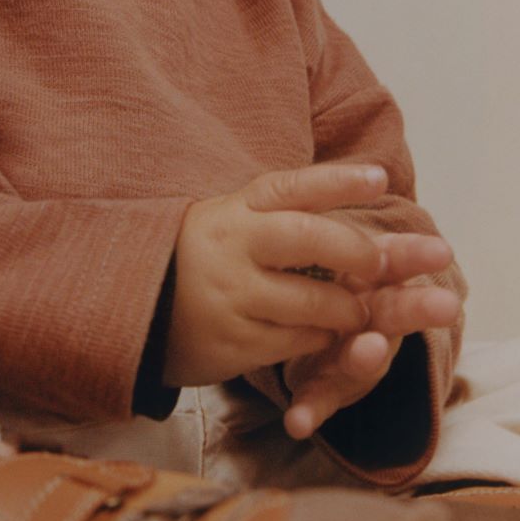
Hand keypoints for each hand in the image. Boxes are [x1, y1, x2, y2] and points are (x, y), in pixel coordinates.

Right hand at [162, 163, 394, 388]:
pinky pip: (293, 341)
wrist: (139, 306)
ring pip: (309, 300)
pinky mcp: (230, 341)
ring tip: (358, 311)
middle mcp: (233, 245)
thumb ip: (288, 209)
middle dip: (355, 251)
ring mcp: (230, 294)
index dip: (338, 181)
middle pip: (307, 237)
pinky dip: (319, 338)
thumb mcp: (236, 218)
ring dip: (345, 308)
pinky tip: (323, 334)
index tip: (380, 179)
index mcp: (238, 209)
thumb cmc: (208, 254)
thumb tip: (368, 184)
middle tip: (380, 264)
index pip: (293, 187)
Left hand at [281, 233, 460, 438]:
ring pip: (361, 360)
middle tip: (446, 305)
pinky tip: (297, 422)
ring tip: (364, 352)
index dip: (414, 259)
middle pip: (394, 313)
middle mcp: (368, 318)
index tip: (439, 253)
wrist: (280, 298)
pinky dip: (311, 410)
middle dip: (417, 309)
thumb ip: (350, 219)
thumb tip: (376, 170)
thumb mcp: (331, 238)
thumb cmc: (318, 266)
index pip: (397, 265)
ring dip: (364, 359)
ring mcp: (346, 355)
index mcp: (370, 277)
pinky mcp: (322, 386)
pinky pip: (318, 399)